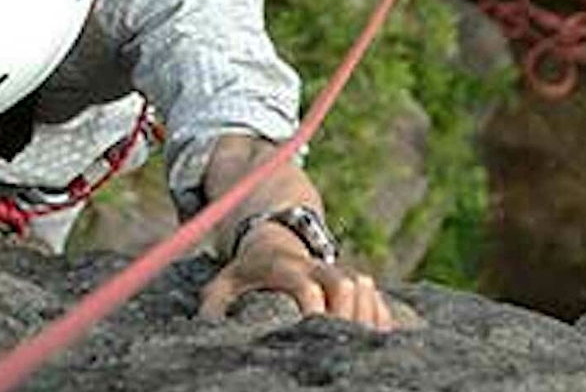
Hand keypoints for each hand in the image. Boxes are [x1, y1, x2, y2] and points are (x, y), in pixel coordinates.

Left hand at [200, 223, 393, 329]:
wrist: (270, 239)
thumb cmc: (244, 273)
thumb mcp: (222, 284)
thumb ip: (213, 305)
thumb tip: (204, 329)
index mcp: (282, 267)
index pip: (306, 284)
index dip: (313, 306)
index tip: (310, 329)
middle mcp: (314, 265)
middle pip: (344, 284)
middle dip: (345, 316)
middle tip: (335, 344)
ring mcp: (335, 269)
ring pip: (364, 286)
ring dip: (366, 316)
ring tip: (356, 345)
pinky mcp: (352, 280)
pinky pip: (377, 296)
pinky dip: (381, 317)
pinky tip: (376, 341)